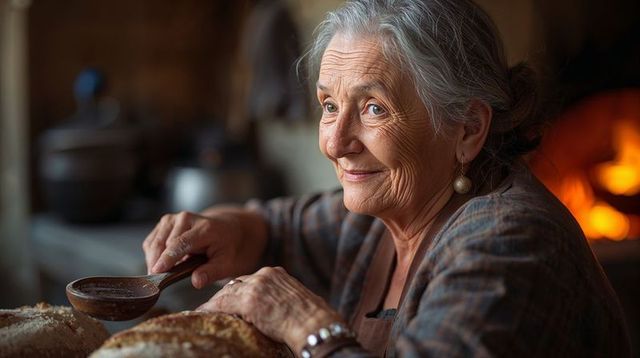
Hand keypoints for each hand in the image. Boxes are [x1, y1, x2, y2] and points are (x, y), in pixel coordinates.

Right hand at [142, 207, 267, 287]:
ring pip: (153, 242)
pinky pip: (151, 241)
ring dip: (153, 260)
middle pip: (163, 243)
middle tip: (160, 281)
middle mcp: (186, 219)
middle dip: (158, 263)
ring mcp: (174, 219)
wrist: (228, 229)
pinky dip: (152, 254)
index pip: (180, 243)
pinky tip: (163, 263)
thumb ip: (212, 272)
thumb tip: (197, 282)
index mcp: (204, 228)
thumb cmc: (227, 248)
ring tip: (163, 274)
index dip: (167, 258)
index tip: (157, 272)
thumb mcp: (227, 263)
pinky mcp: (165, 223)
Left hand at [197, 266, 345, 353]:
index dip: (238, 291)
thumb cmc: (311, 318)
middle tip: (212, 306)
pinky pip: (221, 304)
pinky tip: (200, 315)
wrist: (314, 324)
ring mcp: (255, 287)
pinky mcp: (248, 301)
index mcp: (276, 273)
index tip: (231, 299)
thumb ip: (279, 297)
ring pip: (226, 293)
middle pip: (235, 284)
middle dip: (224, 296)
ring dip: (214, 303)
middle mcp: (264, 275)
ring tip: (203, 312)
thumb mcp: (295, 299)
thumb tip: (272, 308)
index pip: (249, 279)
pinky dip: (208, 309)